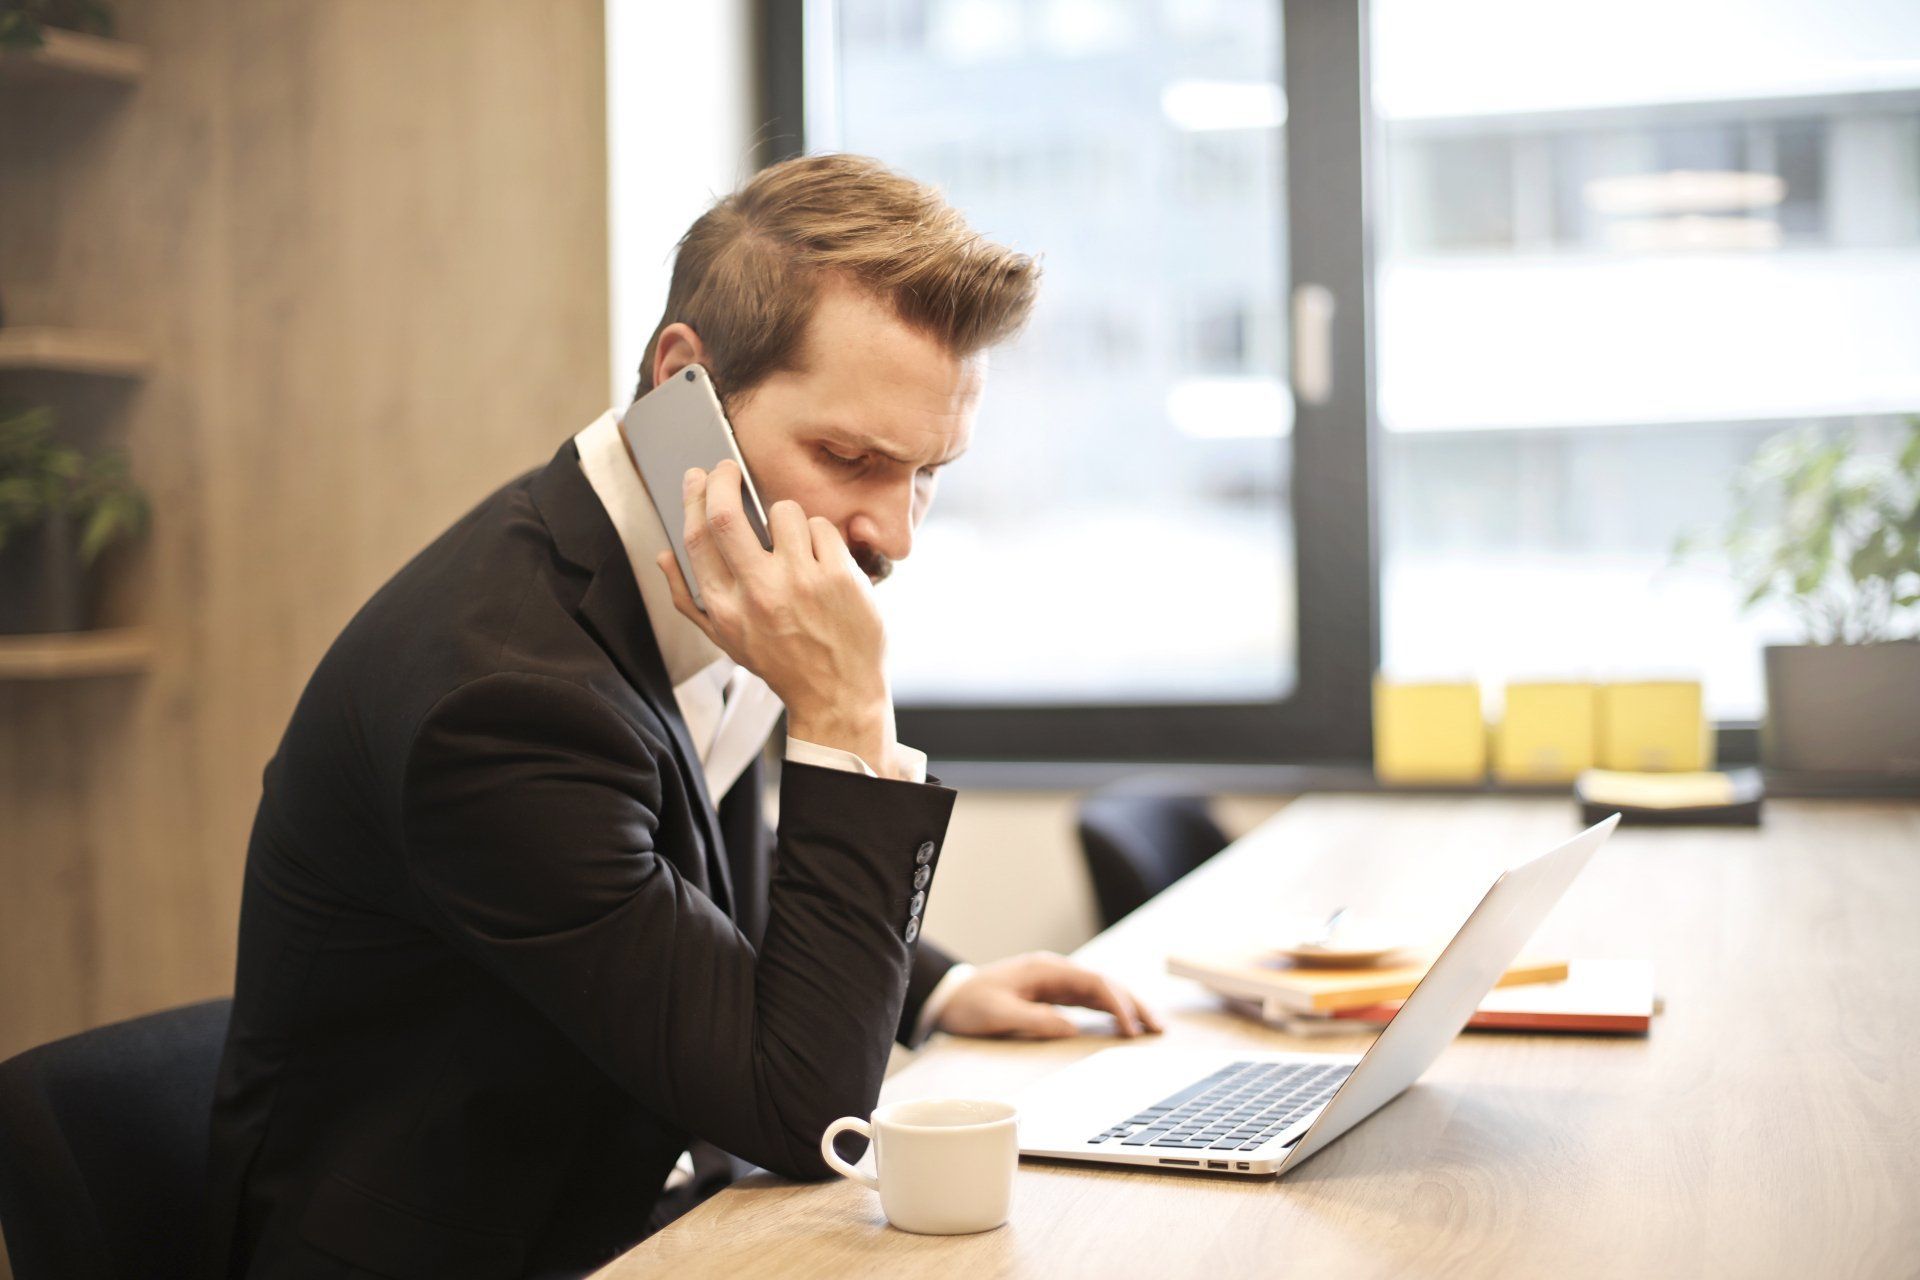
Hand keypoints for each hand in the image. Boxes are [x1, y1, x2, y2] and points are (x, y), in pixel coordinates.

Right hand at [658, 462, 903, 775]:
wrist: (837, 695)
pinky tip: (823, 561)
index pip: (697, 538)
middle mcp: (757, 593)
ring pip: (784, 512)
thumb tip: (663, 555)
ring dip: (787, 516)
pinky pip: (822, 527)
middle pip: (726, 514)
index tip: (698, 477)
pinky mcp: (838, 576)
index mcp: (724, 608)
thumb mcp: (725, 639)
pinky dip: (821, 536)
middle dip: (724, 479)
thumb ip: (688, 598)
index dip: (693, 498)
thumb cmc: (781, 664)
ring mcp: (800, 582)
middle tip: (729, 467)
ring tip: (794, 542)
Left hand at [935, 952, 1164, 1039]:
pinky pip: (1088, 1000)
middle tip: (1158, 1029)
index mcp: (1045, 970)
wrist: (948, 997)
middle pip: (1105, 984)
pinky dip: (1109, 1011)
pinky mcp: (1052, 994)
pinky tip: (1124, 1025)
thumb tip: (1072, 1029)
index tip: (1131, 1029)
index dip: (1117, 1005)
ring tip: (1151, 1028)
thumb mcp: (998, 1014)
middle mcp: (1055, 972)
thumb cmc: (969, 1005)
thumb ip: (1035, 1020)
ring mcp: (1055, 981)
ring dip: (1127, 1007)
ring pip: (1101, 991)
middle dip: (1134, 1004)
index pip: (1094, 983)